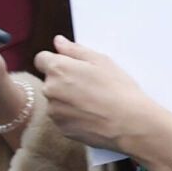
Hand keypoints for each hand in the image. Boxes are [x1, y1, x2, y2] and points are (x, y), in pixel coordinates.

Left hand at [35, 36, 161, 150]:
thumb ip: (74, 50)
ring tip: (92, 102)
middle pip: (49, 80)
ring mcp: (54, 112)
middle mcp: (50, 90)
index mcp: (58, 69)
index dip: (56, 60)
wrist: (129, 123)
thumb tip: (58, 42)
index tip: (70, 66)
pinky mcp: (61, 129)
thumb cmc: (118, 89)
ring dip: (67, 99)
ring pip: (56, 100)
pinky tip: (91, 115)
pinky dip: (72, 115)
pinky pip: (62, 117)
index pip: (41, 59)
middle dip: (63, 80)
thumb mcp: (100, 60)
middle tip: (89, 84)